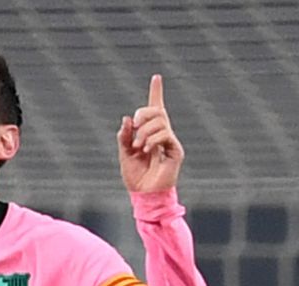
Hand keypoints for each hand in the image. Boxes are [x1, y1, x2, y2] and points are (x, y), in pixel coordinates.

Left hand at [116, 74, 183, 192]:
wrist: (143, 195)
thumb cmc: (135, 176)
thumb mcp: (123, 153)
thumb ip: (124, 136)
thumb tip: (128, 119)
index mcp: (149, 133)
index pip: (155, 108)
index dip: (156, 92)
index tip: (157, 76)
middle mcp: (162, 134)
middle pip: (157, 110)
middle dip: (142, 113)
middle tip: (133, 126)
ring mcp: (170, 142)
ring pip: (160, 121)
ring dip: (144, 132)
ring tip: (138, 147)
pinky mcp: (175, 151)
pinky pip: (164, 135)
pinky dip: (152, 140)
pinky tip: (146, 150)